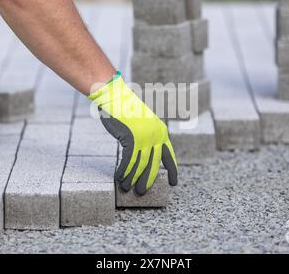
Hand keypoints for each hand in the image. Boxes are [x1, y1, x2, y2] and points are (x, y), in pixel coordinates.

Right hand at [89, 74, 177, 194]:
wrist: (115, 97)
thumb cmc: (125, 110)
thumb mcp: (142, 123)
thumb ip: (146, 137)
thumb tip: (145, 157)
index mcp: (161, 131)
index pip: (169, 155)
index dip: (172, 170)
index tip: (173, 183)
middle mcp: (156, 135)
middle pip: (153, 164)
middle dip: (147, 180)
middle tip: (142, 192)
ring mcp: (145, 137)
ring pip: (140, 165)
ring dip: (132, 178)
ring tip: (127, 188)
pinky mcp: (132, 138)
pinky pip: (129, 160)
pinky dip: (124, 171)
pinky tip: (119, 178)